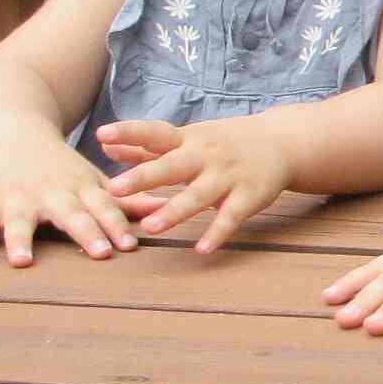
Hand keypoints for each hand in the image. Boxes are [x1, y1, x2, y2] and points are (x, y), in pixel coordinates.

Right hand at [0, 134, 133, 265]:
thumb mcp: (94, 179)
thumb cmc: (63, 169)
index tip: (129, 246)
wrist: (16, 134)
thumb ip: (127, 200)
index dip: (117, 225)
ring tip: (22, 262)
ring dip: (20, 240)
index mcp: (80, 188)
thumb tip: (166, 208)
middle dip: (85, 232)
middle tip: (99, 252)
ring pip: (19, 221)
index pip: (104, 207)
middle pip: (70, 215)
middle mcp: (51, 193)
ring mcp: (18, 197)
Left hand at [99, 119, 294, 252]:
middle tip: (114, 188)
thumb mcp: (187, 139)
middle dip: (144, 177)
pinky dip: (218, 233)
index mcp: (187, 140)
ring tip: (150, 227)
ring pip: (198, 195)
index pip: (155, 133)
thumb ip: (147, 146)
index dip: (129, 133)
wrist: (280, 142)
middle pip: (172, 166)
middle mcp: (206, 155)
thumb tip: (106, 146)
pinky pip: (231, 217)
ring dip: (174, 211)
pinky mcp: (249, 196)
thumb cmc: (223, 143)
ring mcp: (228, 176)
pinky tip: (202, 250)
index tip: (102, 135)